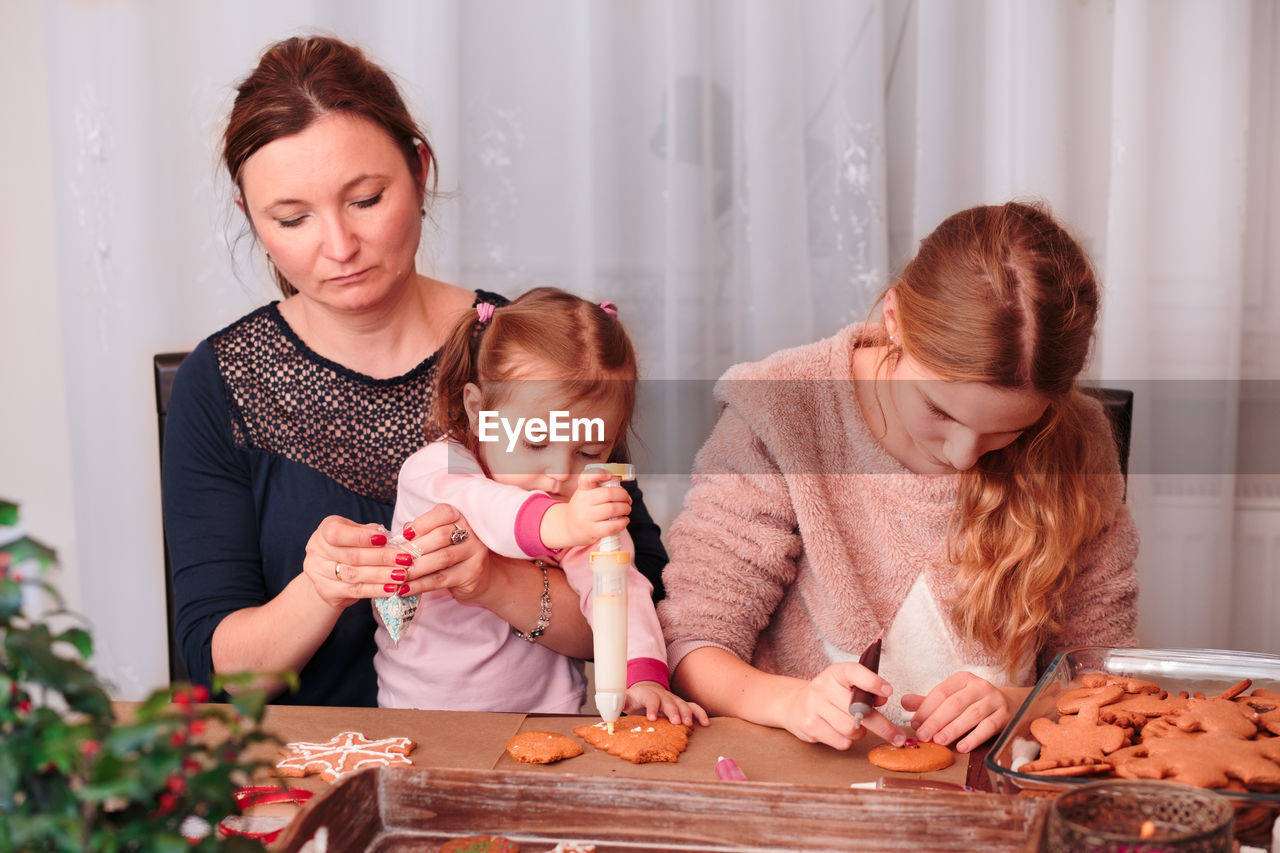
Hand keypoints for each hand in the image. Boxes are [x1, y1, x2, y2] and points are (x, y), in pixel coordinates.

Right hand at [301, 514, 419, 608]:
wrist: (328, 573)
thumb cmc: (349, 546)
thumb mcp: (356, 532)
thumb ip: (372, 532)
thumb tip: (397, 536)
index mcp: (325, 529)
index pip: (339, 534)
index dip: (361, 537)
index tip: (384, 539)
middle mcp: (317, 550)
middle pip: (351, 556)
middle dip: (381, 558)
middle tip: (404, 559)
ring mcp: (319, 572)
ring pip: (354, 575)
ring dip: (381, 575)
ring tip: (402, 575)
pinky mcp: (327, 591)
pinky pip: (355, 591)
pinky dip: (376, 590)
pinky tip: (392, 588)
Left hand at [397, 504, 509, 604]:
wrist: (479, 578)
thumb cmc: (451, 554)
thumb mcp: (439, 540)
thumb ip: (422, 534)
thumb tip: (399, 537)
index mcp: (462, 519)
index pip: (444, 513)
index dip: (423, 522)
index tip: (406, 534)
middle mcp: (471, 533)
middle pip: (441, 536)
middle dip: (414, 548)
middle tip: (395, 559)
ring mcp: (474, 553)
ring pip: (441, 558)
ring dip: (415, 568)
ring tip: (397, 575)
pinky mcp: (472, 574)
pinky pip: (441, 579)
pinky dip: (420, 585)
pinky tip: (404, 589)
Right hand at [542, 469, 630, 548]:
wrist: (569, 527)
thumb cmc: (583, 509)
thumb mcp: (586, 494)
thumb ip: (600, 488)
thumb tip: (622, 491)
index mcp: (583, 489)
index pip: (587, 478)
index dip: (599, 474)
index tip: (608, 475)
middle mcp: (582, 501)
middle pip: (609, 493)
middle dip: (623, 495)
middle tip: (627, 499)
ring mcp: (586, 516)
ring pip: (612, 509)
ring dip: (625, 508)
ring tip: (627, 509)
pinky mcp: (591, 530)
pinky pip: (611, 526)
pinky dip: (622, 522)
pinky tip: (624, 520)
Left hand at [624, 681, 709, 727]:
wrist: (646, 689)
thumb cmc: (636, 698)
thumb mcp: (626, 699)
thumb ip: (620, 702)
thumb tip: (612, 709)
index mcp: (647, 694)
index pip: (650, 698)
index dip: (652, 707)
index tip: (652, 718)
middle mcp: (663, 695)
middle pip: (669, 701)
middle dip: (673, 711)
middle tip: (676, 722)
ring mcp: (673, 699)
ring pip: (682, 704)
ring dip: (687, 714)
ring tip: (689, 725)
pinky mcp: (682, 705)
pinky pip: (693, 707)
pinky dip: (700, 714)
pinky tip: (705, 724)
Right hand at [772, 662, 905, 749]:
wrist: (795, 704)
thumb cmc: (830, 695)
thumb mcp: (845, 685)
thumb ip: (865, 691)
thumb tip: (882, 701)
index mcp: (836, 673)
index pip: (854, 673)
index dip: (872, 682)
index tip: (888, 691)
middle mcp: (823, 687)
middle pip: (859, 711)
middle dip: (882, 726)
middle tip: (898, 737)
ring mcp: (814, 706)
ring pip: (851, 729)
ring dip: (860, 733)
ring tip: (856, 727)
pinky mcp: (810, 726)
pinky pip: (841, 741)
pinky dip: (847, 741)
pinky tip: (840, 732)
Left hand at [899, 671, 1012, 752]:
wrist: (1009, 705)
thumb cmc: (974, 702)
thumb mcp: (952, 698)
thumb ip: (928, 702)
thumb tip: (904, 702)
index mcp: (963, 679)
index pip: (941, 692)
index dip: (926, 708)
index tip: (915, 723)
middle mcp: (979, 686)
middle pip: (955, 703)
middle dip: (937, 720)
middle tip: (924, 735)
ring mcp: (994, 700)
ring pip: (971, 715)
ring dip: (953, 729)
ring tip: (939, 741)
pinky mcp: (1004, 716)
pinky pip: (988, 727)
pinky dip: (974, 738)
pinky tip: (962, 747)